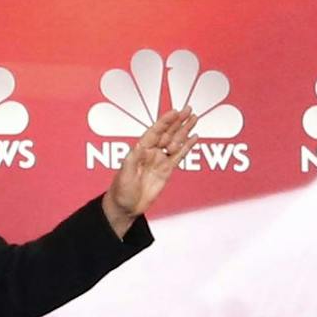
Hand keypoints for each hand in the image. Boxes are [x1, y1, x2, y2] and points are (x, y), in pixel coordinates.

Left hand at [103, 108, 195, 236]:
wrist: (126, 207)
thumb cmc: (121, 191)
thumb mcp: (125, 173)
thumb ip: (133, 158)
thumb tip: (140, 145)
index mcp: (140, 150)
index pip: (155, 131)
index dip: (165, 121)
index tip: (174, 112)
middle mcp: (151, 152)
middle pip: (168, 133)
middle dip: (178, 121)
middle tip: (189, 110)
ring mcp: (160, 160)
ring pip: (175, 141)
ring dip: (184, 130)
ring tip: (194, 119)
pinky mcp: (167, 170)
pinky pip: (179, 155)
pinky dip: (187, 146)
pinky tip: (193, 137)